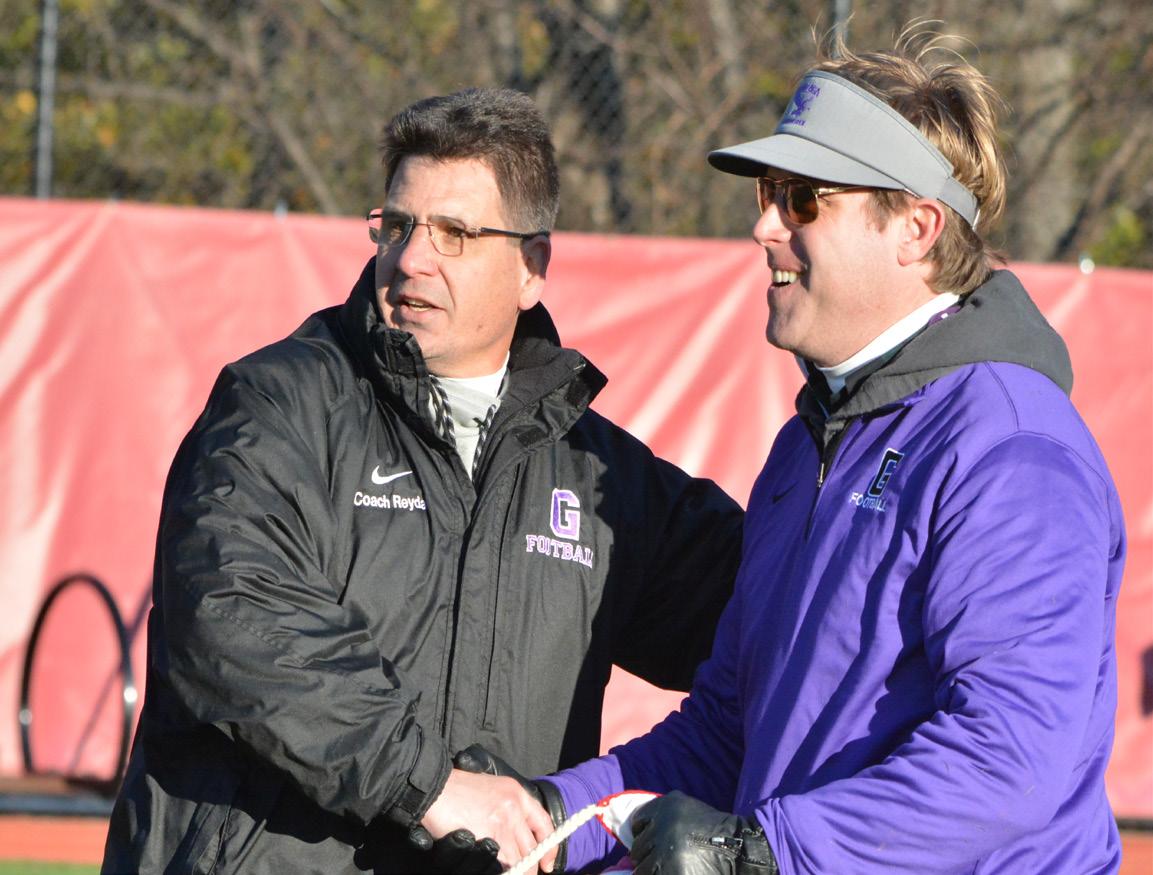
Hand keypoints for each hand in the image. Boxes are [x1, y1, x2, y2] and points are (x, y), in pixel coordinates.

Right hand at [420, 767, 556, 871]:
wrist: (434, 788)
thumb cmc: (457, 790)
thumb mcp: (491, 789)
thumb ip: (508, 809)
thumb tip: (517, 838)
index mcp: (518, 794)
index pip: (545, 825)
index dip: (549, 849)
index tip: (546, 865)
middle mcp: (515, 808)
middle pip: (532, 849)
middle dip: (528, 866)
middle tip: (520, 872)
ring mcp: (502, 824)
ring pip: (519, 861)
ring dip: (513, 871)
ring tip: (504, 871)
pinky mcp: (488, 838)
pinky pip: (502, 866)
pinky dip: (497, 871)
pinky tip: (488, 869)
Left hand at [629, 791, 777, 874]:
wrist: (738, 847)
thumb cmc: (713, 828)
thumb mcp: (686, 809)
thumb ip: (660, 816)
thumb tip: (633, 838)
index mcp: (665, 806)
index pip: (638, 822)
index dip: (645, 833)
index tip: (654, 840)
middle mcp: (662, 826)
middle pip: (638, 848)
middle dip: (649, 854)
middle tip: (665, 858)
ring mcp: (666, 851)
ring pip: (642, 868)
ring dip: (653, 869)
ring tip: (671, 867)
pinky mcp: (672, 871)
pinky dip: (660, 874)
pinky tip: (673, 871)